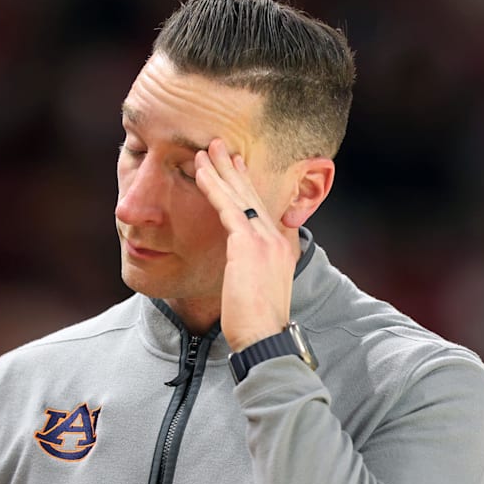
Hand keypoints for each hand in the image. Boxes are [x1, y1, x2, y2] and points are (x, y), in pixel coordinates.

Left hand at [194, 138, 299, 351]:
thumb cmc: (258, 325)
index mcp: (282, 248)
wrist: (265, 338)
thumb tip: (242, 273)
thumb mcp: (260, 292)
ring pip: (239, 195)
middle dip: (234, 168)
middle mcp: (278, 238)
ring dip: (220, 169)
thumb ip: (252, 273)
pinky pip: (227, 207)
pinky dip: (213, 186)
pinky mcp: (247, 244)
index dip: (247, 186)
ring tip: (206, 149)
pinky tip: (200, 170)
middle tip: (220, 145)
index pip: (262, 209)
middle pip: (252, 195)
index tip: (236, 166)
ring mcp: (266, 239)